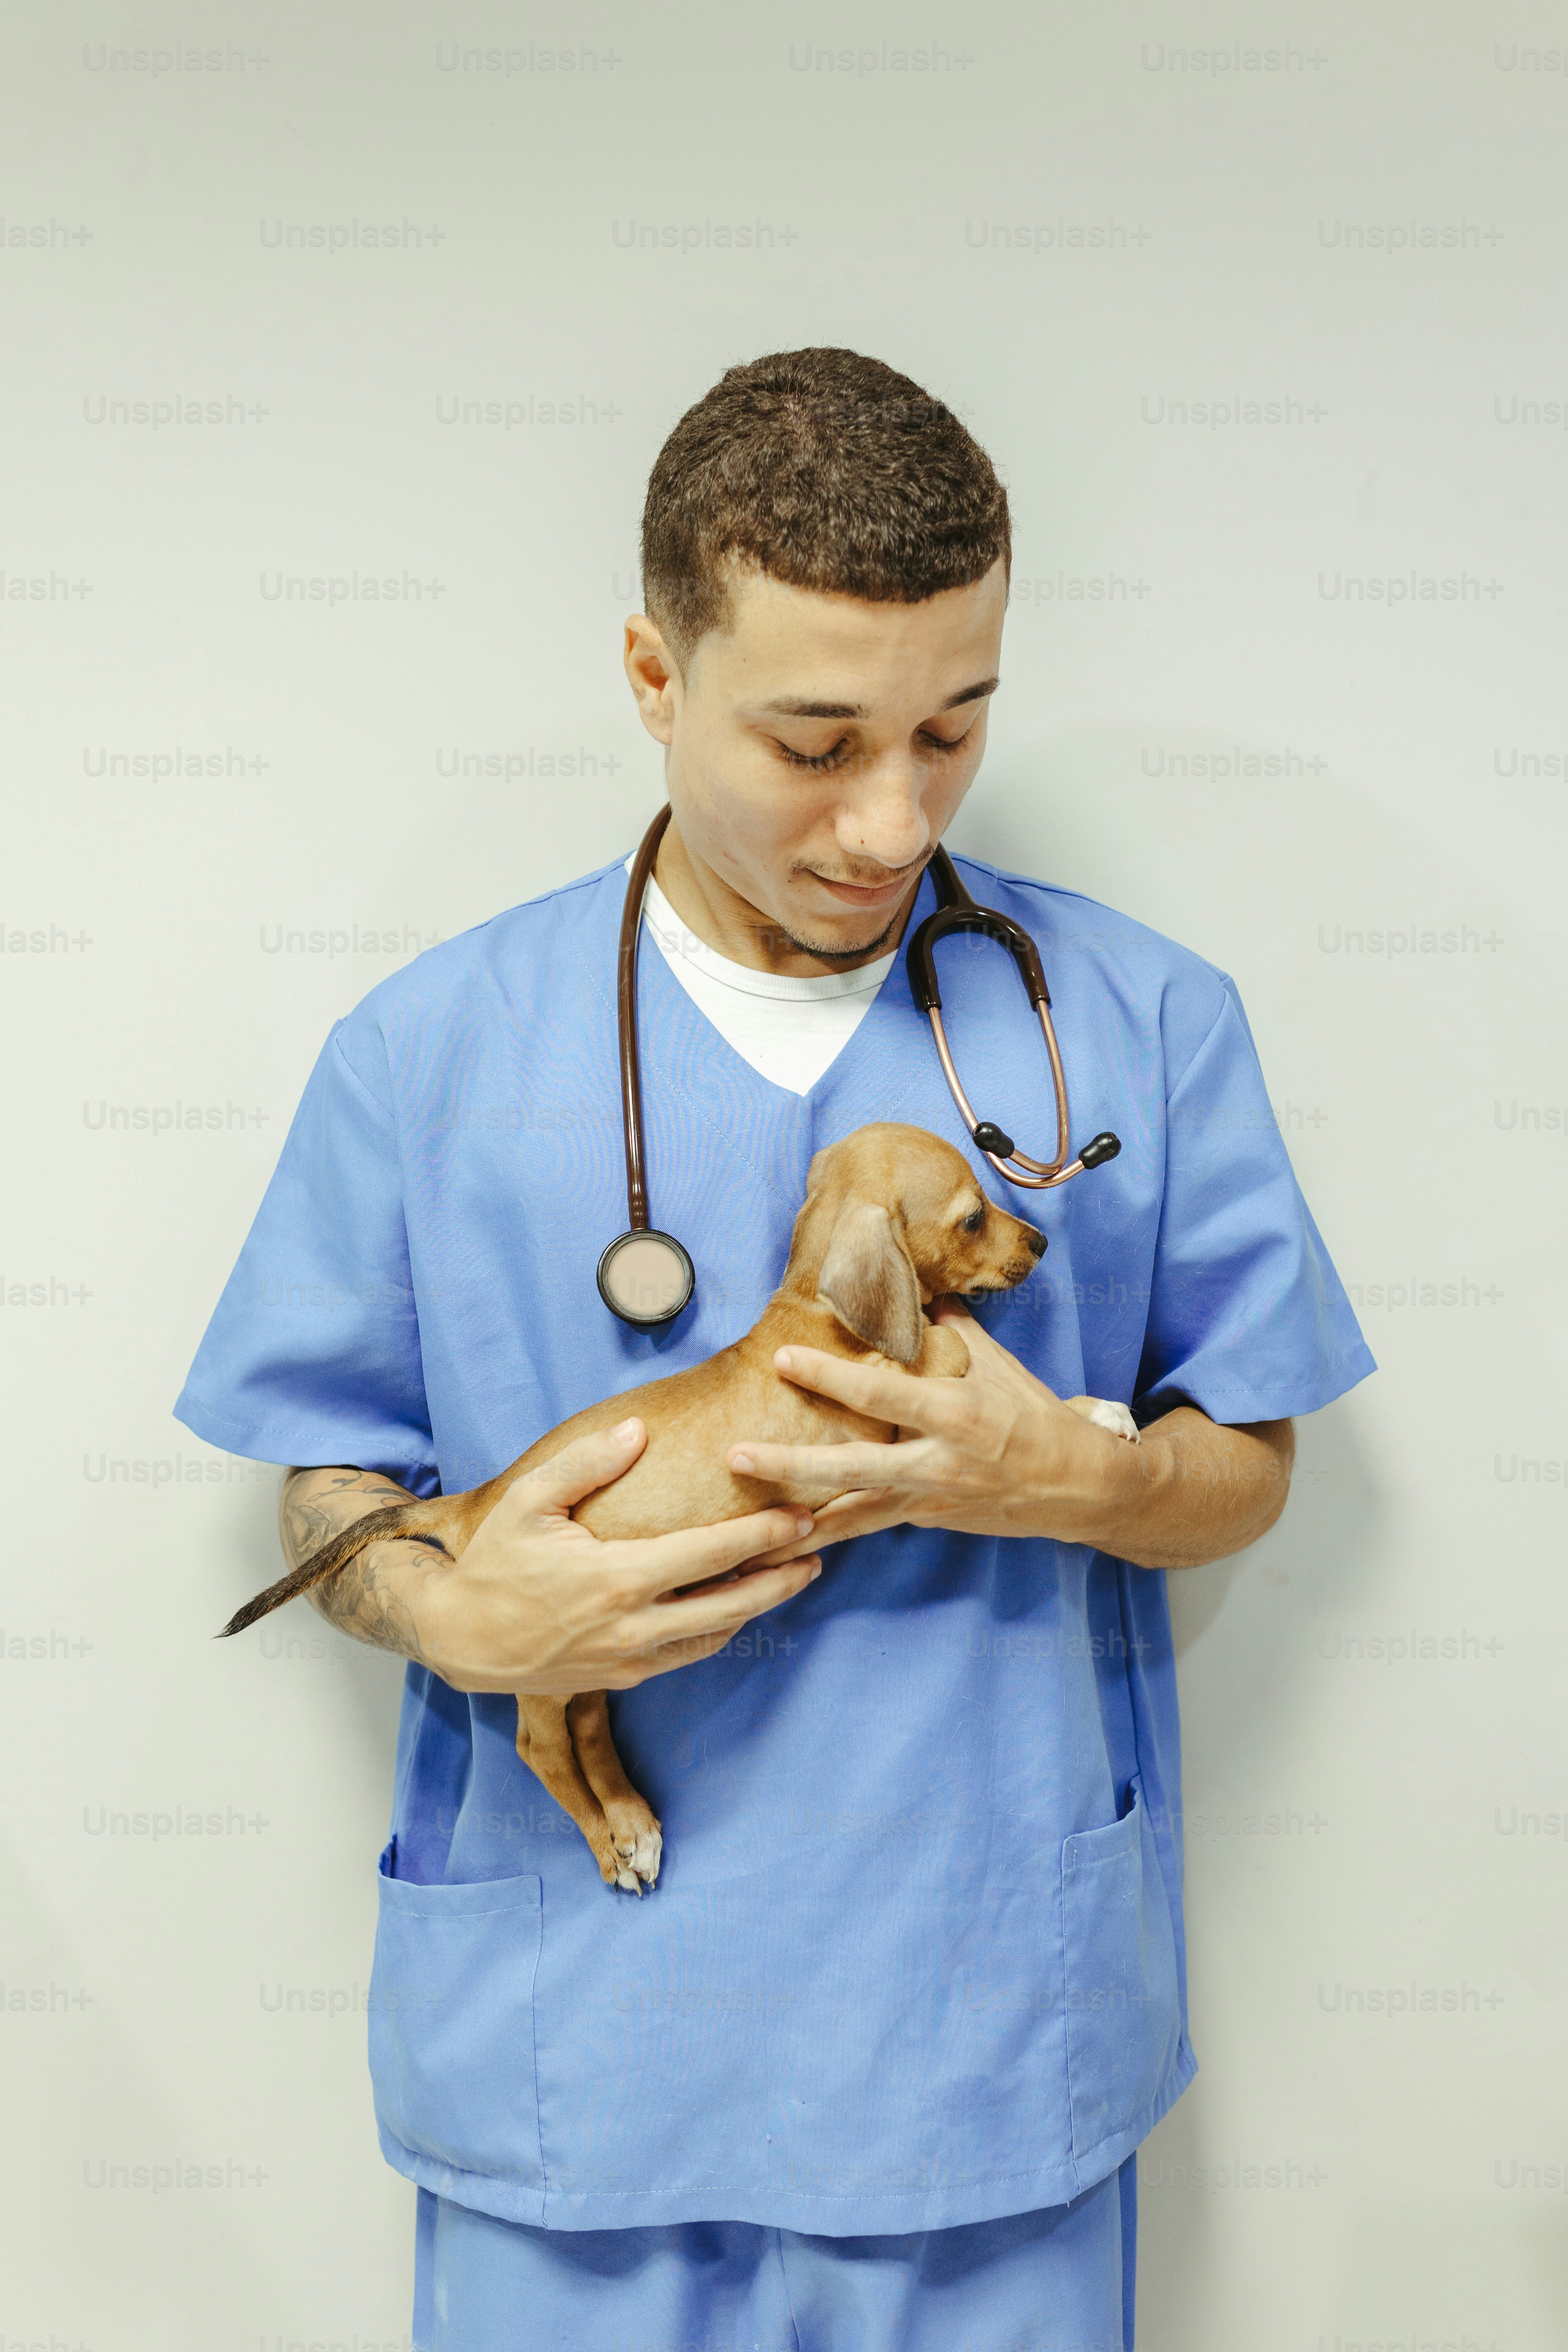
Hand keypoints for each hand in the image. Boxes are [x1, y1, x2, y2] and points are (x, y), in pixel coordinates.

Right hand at [418, 1419, 821, 1695]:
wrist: (460, 1639)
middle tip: (819, 1550)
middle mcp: (634, 1625)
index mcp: (617, 1578)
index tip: (801, 1516)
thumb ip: (587, 1463)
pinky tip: (738, 1606)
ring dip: (758, 1605)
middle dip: (781, 1576)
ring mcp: (632, 1657)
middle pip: (731, 1602)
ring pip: (716, 1632)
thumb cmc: (494, 1564)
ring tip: (792, 1576)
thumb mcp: (530, 1502)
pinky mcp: (625, 1678)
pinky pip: (688, 1652)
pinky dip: (721, 1628)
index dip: (762, 1535)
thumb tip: (639, 1431)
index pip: (710, 1554)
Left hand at [728, 1301, 1135, 1545]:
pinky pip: (868, 1527)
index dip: (829, 1376)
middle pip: (852, 1469)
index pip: (881, 1394)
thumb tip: (916, 1285)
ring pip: (853, 1514)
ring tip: (745, 1527)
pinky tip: (783, 1549)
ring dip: (798, 1520)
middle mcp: (937, 1462)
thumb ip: (949, 1327)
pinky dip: (827, 1536)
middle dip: (791, 1466)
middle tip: (737, 1456)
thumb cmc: (1033, 1415)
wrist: (1077, 1487)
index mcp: (955, 1414)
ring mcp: (928, 1499)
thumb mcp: (995, 1365)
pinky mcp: (924, 1520)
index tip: (782, 1358)